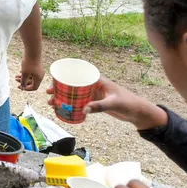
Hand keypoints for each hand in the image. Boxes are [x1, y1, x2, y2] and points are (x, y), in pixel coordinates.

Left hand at [16, 55, 43, 90]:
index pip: (34, 87)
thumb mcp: (25, 73)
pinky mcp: (36, 65)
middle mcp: (40, 75)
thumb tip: (22, 88)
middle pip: (32, 82)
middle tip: (16, 80)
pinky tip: (20, 71)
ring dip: (23, 77)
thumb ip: (23, 82)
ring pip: (30, 76)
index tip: (20, 87)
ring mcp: (38, 70)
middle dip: (23, 82)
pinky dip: (25, 73)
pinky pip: (31, 72)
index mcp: (39, 78)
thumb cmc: (29, 62)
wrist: (33, 50)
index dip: (27, 89)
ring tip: (16, 76)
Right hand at [47, 77, 167, 129]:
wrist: (138, 112)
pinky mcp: (95, 103)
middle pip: (73, 85)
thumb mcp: (114, 103)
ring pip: (74, 94)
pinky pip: (80, 102)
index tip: (53, 83)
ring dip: (63, 98)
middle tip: (48, 95)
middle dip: (59, 89)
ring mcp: (94, 94)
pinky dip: (71, 105)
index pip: (78, 75)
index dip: (65, 78)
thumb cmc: (129, 103)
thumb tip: (84, 110)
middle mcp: (94, 86)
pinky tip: (63, 110)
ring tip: (52, 104)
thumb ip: (100, 106)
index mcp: (98, 80)